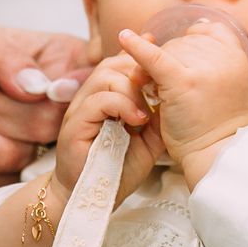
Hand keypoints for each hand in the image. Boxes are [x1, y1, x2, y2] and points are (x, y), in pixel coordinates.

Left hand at [0, 19, 90, 189]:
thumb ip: (2, 51)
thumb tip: (37, 86)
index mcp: (65, 61)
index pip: (92, 81)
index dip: (72, 91)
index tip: (52, 90)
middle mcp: (60, 107)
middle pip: (52, 124)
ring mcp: (38, 148)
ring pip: (14, 156)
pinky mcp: (12, 179)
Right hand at [53, 52, 163, 201]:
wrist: (94, 198)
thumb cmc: (118, 169)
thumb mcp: (147, 140)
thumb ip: (156, 118)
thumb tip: (172, 97)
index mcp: (105, 99)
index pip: (118, 65)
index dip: (137, 57)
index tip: (156, 49)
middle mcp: (90, 99)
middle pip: (111, 65)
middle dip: (137, 71)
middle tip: (155, 89)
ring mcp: (80, 110)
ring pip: (104, 77)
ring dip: (131, 89)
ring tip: (145, 111)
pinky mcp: (75, 125)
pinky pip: (98, 101)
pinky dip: (121, 105)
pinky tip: (137, 119)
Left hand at [117, 21, 247, 182]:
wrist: (219, 155)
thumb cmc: (223, 129)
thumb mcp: (236, 89)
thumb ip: (222, 62)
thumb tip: (199, 26)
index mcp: (238, 58)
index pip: (210, 33)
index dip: (192, 45)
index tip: (183, 61)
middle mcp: (224, 58)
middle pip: (185, 44)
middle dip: (171, 60)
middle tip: (161, 85)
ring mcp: (203, 69)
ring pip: (169, 51)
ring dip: (156, 66)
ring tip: (150, 89)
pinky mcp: (181, 81)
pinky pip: (155, 57)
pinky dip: (137, 47)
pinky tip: (123, 38)